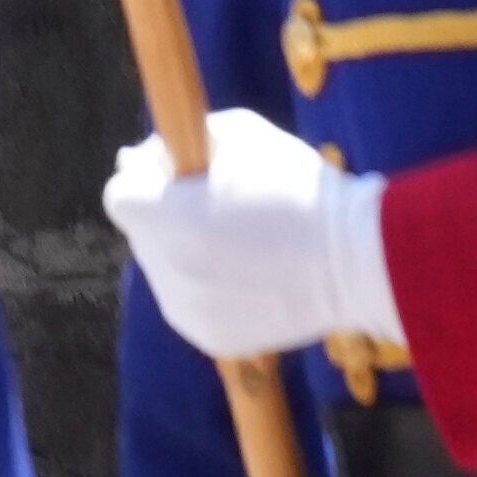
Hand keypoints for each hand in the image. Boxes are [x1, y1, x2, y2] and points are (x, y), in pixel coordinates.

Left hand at [100, 117, 396, 359]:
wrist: (357, 262)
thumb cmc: (298, 187)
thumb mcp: (239, 135)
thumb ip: (181, 142)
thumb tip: (143, 158)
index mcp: (166, 220)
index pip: (119, 196)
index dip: (142, 177)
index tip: (172, 169)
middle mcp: (168, 272)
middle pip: (143, 233)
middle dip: (165, 213)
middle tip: (215, 201)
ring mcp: (189, 313)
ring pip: (165, 270)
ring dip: (184, 250)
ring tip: (238, 237)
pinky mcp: (213, 341)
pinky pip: (191, 302)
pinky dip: (206, 285)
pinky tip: (247, 269)